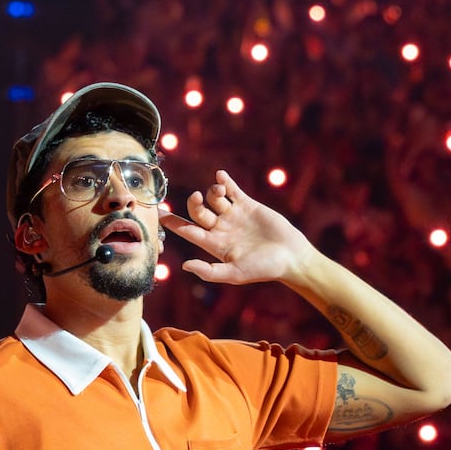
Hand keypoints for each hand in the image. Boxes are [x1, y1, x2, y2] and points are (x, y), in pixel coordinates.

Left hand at [159, 170, 315, 284]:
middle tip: (196, 198)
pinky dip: (225, 182)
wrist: (290, 257)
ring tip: (219, 191)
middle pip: (198, 211)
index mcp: (214, 244)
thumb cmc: (263, 269)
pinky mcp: (248, 205)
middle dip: (193, 203)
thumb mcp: (234, 274)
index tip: (160, 213)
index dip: (173, 222)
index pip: (188, 230)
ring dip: (212, 192)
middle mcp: (221, 228)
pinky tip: (220, 175)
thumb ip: (209, 271)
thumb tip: (185, 266)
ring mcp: (234, 215)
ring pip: (214, 198)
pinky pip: (232, 190)